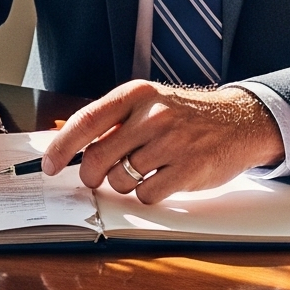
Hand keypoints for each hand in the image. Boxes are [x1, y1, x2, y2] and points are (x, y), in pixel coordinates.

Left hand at [41, 80, 282, 202]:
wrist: (238, 121)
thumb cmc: (185, 116)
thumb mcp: (149, 103)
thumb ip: (114, 122)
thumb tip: (71, 149)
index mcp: (137, 94)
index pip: (86, 121)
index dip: (62, 147)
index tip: (50, 166)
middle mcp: (152, 115)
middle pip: (98, 157)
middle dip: (91, 175)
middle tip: (96, 178)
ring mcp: (171, 143)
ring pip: (120, 179)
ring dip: (123, 184)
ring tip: (141, 171)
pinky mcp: (188, 170)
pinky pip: (146, 195)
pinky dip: (146, 195)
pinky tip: (160, 180)